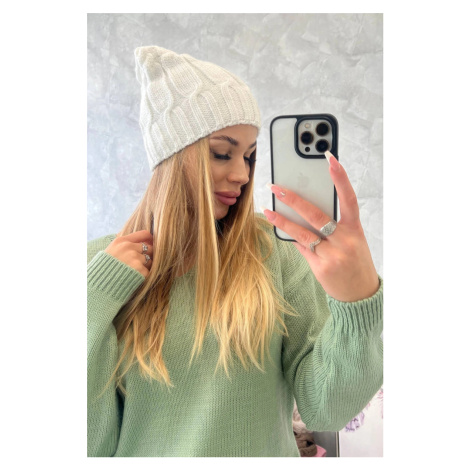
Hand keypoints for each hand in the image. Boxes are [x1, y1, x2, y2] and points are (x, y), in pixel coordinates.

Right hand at [105, 230, 153, 277]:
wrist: (99, 284)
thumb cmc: (104, 267)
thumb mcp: (111, 249)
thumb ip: (124, 243)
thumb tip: (141, 239)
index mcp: (122, 241)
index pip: (144, 234)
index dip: (149, 239)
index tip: (150, 243)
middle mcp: (130, 248)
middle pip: (149, 248)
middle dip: (147, 255)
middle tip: (138, 262)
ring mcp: (136, 259)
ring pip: (149, 260)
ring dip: (145, 266)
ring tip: (133, 271)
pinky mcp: (140, 271)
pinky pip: (148, 271)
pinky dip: (143, 275)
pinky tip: (134, 278)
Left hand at [263, 152, 378, 301]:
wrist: (360, 294)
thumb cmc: (355, 262)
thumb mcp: (351, 240)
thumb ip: (333, 226)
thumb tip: (303, 211)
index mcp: (354, 229)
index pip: (348, 199)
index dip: (340, 178)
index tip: (330, 159)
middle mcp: (344, 240)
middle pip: (315, 214)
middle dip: (294, 199)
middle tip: (277, 187)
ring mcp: (331, 254)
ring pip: (301, 232)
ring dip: (281, 219)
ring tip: (267, 209)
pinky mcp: (320, 266)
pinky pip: (301, 247)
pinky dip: (291, 237)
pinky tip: (280, 227)